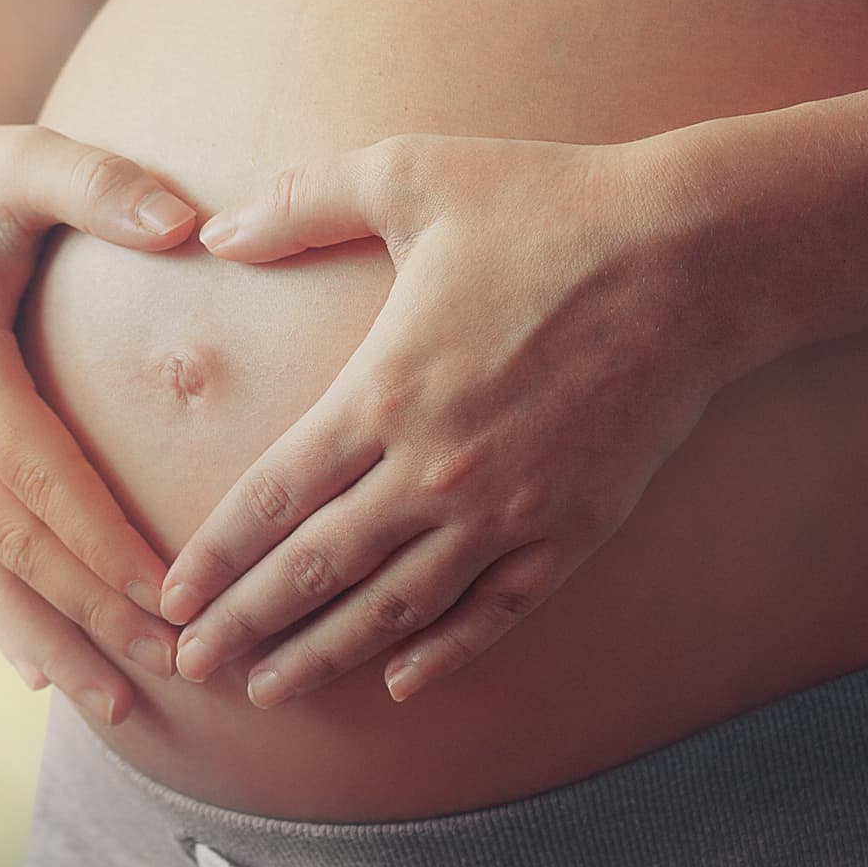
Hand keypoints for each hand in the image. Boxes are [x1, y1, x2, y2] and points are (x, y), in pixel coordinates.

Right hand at [0, 119, 195, 726]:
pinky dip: (2, 614)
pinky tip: (40, 671)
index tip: (167, 600)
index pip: (40, 478)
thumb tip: (189, 223)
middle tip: (170, 674)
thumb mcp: (24, 159)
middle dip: (90, 614)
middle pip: (15, 544)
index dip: (102, 543)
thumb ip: (102, 185)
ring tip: (115, 708)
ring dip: (49, 639)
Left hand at [155, 132, 726, 707]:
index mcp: (384, 389)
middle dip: (247, 624)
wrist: (697, 254)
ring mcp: (508, 508)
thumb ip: (303, 201)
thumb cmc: (549, 205)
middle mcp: (437, 467)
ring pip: (397, 607)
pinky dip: (445, 653)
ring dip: (326, 654)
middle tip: (192, 668)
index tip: (171, 599)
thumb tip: (214, 229)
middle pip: (319, 567)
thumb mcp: (411, 174)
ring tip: (269, 692)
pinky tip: (401, 682)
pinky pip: (496, 612)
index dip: (215, 557)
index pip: (273, 497)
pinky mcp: (575, 529)